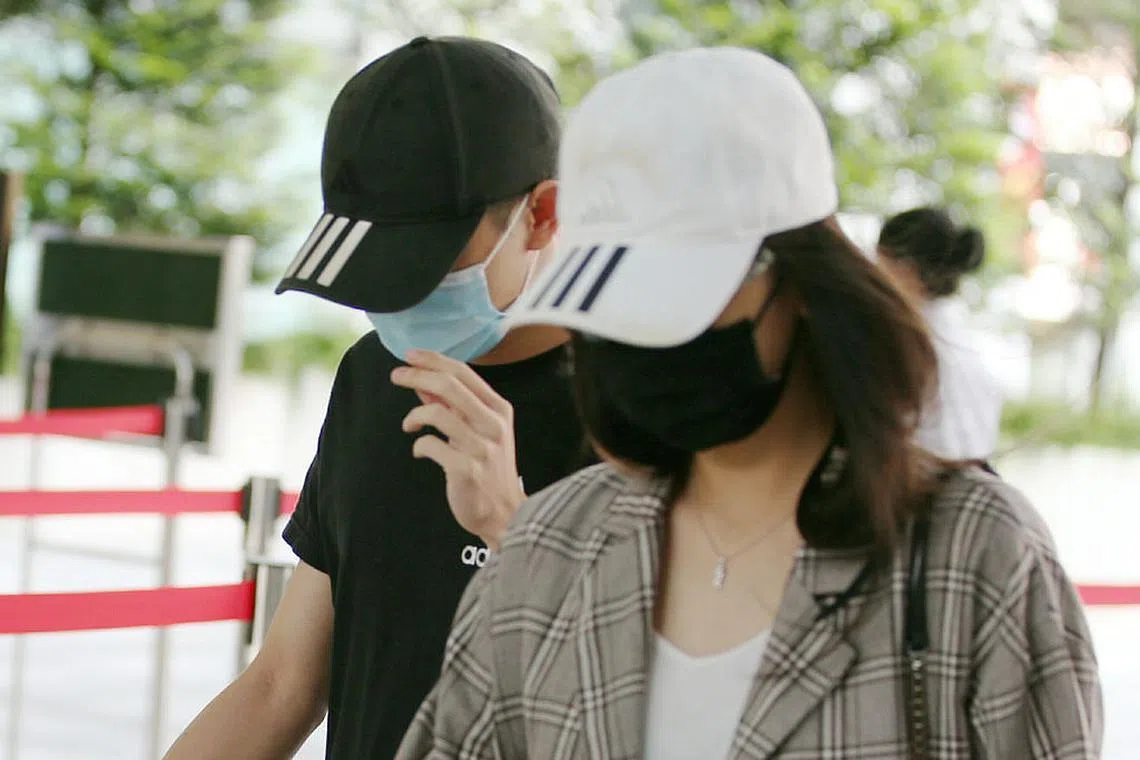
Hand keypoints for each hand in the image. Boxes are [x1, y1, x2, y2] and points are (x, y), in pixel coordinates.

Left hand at [390, 349, 525, 550]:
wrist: (504, 514)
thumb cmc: (489, 470)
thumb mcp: (477, 431)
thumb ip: (453, 406)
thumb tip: (423, 383)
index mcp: (499, 409)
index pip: (463, 373)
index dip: (433, 360)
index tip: (409, 355)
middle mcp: (493, 424)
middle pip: (449, 385)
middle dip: (417, 375)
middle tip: (396, 375)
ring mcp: (482, 447)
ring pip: (436, 413)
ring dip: (414, 415)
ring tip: (409, 425)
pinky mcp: (467, 469)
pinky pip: (430, 445)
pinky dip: (418, 445)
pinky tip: (420, 451)